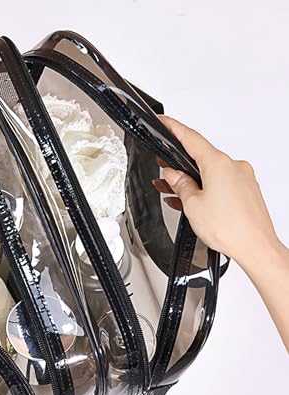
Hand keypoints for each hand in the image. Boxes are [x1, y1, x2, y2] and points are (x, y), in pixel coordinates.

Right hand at [154, 116, 281, 266]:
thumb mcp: (192, 204)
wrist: (255, 247)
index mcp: (219, 164)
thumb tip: (173, 174)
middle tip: (163, 170)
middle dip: (180, 165)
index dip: (174, 128)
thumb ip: (180, 185)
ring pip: (210, 173)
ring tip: (174, 194)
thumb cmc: (230, 227)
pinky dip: (206, 189)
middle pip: (201, 158)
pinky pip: (221, 183)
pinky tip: (194, 201)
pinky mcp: (246, 191)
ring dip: (192, 181)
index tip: (164, 122)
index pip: (191, 138)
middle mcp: (234, 166)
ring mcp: (243, 178)